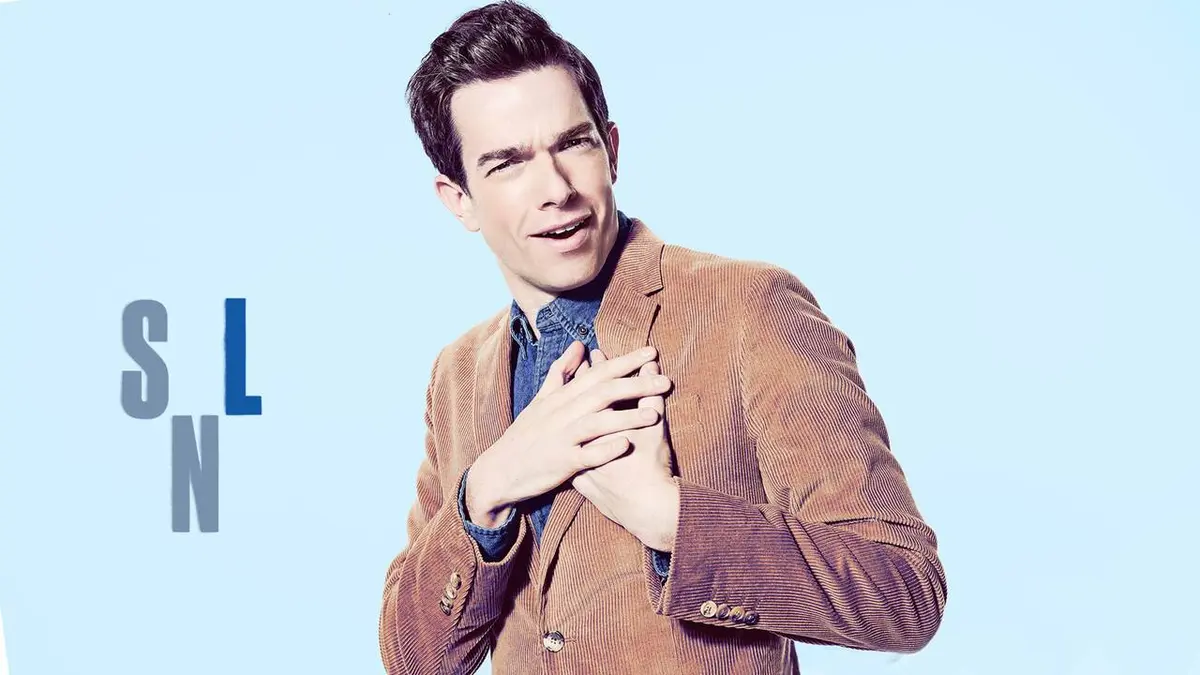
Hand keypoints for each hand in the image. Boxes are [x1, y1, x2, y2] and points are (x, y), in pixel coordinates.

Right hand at [464, 341, 672, 526]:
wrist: (499, 470)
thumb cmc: (526, 434)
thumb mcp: (541, 399)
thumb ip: (562, 371)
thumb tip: (579, 344)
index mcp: (562, 397)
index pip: (598, 373)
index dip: (625, 361)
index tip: (651, 352)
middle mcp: (563, 413)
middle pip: (603, 393)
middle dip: (635, 385)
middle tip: (665, 381)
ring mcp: (562, 438)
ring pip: (597, 422)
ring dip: (626, 417)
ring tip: (654, 415)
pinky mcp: (561, 463)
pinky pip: (586, 456)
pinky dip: (605, 450)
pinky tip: (626, 445)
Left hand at [570, 349, 679, 552]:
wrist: (645, 509)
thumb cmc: (652, 466)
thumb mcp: (654, 426)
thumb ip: (650, 394)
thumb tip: (650, 367)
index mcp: (599, 422)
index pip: (595, 389)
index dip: (596, 369)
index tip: (595, 353)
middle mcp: (583, 438)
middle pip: (578, 407)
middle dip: (580, 387)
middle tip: (580, 369)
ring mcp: (578, 459)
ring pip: (571, 434)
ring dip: (575, 416)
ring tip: (576, 403)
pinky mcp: (580, 480)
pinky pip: (572, 458)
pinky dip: (574, 446)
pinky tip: (572, 439)